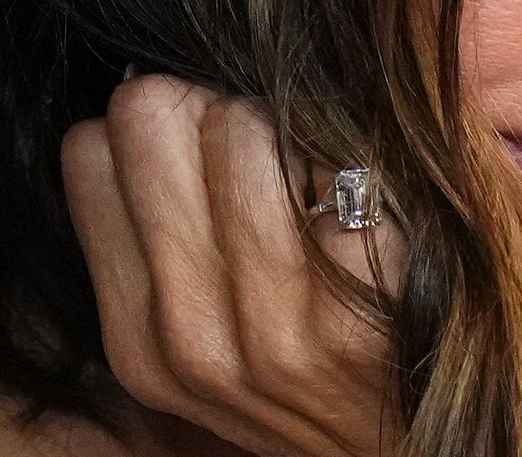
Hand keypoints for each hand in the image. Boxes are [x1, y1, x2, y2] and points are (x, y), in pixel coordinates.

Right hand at [62, 73, 407, 456]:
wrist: (433, 446)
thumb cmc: (328, 372)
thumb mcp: (215, 337)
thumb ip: (172, 240)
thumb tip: (159, 99)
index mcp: (140, 340)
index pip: (88, 151)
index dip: (159, 131)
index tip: (210, 161)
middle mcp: (188, 336)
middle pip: (151, 115)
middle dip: (211, 110)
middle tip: (268, 157)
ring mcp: (272, 325)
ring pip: (238, 122)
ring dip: (286, 127)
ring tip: (324, 183)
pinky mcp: (356, 306)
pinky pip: (331, 157)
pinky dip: (358, 156)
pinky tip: (375, 207)